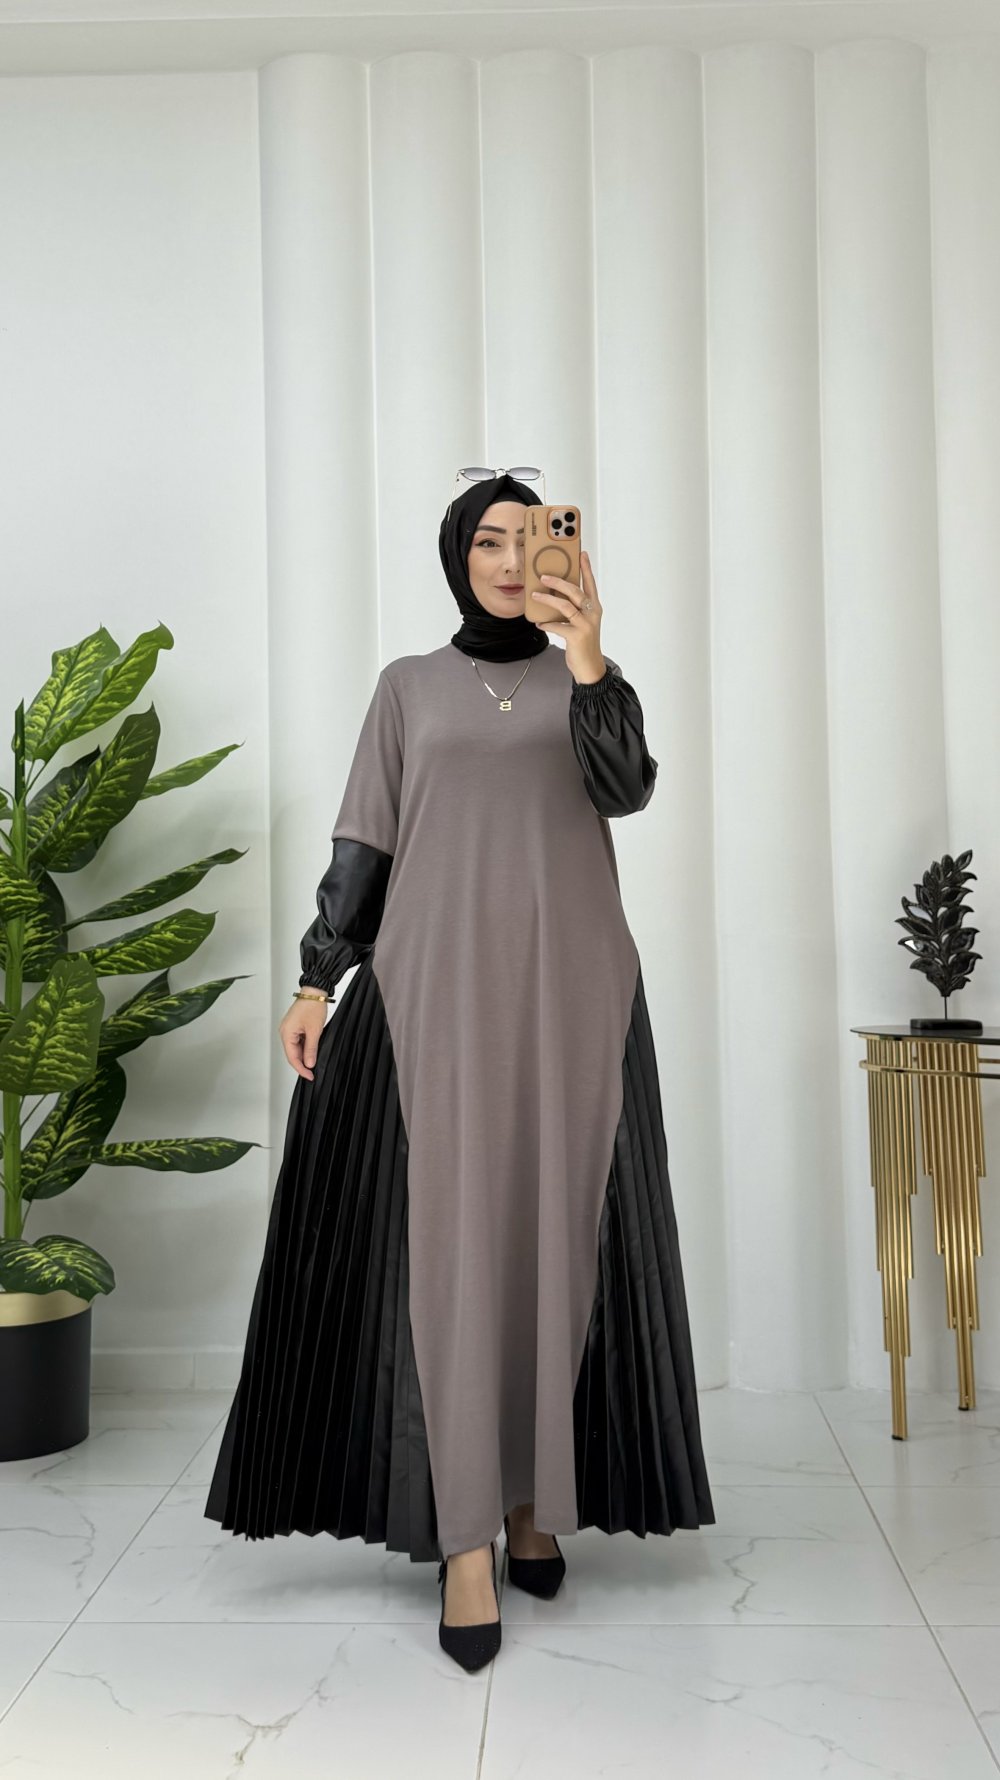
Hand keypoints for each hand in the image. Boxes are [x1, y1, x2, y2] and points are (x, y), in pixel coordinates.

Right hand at [278, 995, 327, 1079]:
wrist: (315, 992)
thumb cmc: (312, 1006)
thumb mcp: (314, 1031)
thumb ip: (311, 1049)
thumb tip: (309, 1063)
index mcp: (286, 1033)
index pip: (292, 1057)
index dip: (301, 1069)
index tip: (309, 1076)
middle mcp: (285, 1031)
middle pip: (292, 1053)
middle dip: (302, 1064)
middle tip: (312, 1072)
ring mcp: (289, 1029)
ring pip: (295, 1048)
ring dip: (304, 1056)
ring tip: (313, 1062)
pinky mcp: (295, 1026)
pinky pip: (298, 1041)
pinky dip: (304, 1048)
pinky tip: (312, 1052)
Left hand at [532, 549, 605, 684]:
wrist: (590, 667)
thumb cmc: (583, 644)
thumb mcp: (582, 623)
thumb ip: (573, 610)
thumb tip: (553, 597)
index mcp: (595, 608)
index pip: (590, 584)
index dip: (586, 568)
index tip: (582, 554)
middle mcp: (592, 613)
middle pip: (575, 591)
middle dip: (558, 581)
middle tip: (544, 576)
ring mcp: (585, 624)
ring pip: (565, 605)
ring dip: (548, 599)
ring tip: (535, 595)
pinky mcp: (576, 636)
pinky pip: (557, 625)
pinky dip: (546, 624)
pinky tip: (539, 623)